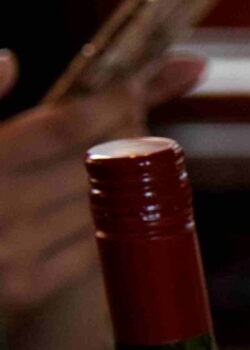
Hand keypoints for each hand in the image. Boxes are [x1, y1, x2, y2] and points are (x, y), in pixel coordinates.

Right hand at [1, 51, 203, 349]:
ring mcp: (13, 253)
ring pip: (103, 204)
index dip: (110, 103)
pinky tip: (109, 204)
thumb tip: (9, 60)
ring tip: (124, 156)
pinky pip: (92, 246)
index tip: (137, 87)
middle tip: (134, 116)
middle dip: (125, 134)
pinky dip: (110, 221)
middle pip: (94, 164)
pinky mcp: (25, 288)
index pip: (63, 127)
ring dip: (127, 179)